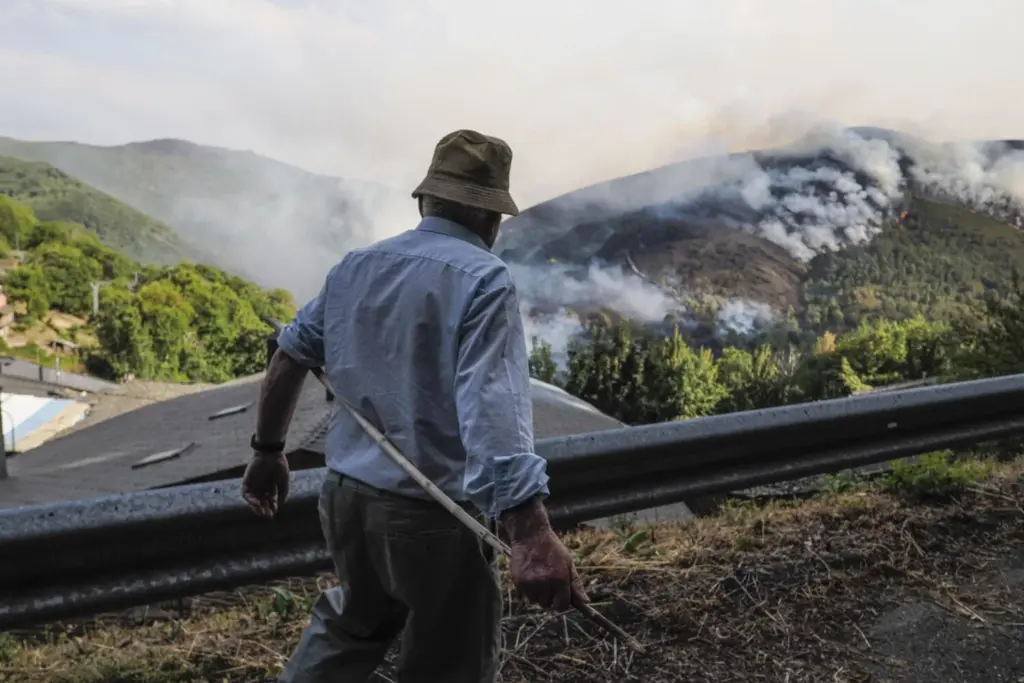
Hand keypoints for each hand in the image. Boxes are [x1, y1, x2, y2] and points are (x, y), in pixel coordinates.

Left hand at [241, 452, 289, 517]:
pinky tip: (256, 503)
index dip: (272, 508)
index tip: (274, 515)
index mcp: (270, 487)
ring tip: (262, 512)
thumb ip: (282, 494)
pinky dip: (250, 500)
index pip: (270, 501)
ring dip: (256, 507)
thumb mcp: (284, 481)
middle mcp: (261, 487)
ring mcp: (254, 485)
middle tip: (268, 515)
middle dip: (264, 509)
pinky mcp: (246, 482)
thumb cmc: (279, 466)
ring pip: (253, 500)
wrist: (271, 453)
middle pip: (261, 502)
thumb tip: (281, 506)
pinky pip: (246, 493)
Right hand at [502, 497, 588, 611]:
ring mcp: (530, 583)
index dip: (561, 602)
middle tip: (547, 580)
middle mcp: (545, 583)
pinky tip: (529, 575)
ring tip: (537, 576)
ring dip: (537, 593)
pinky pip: (524, 595)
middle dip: (548, 596)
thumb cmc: (552, 548)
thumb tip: (586, 602)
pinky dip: (527, 589)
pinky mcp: (518, 582)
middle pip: (547, 604)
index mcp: (560, 578)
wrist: (530, 534)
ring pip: (534, 601)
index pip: (561, 606)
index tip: (559, 595)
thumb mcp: (568, 563)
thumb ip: (576, 584)